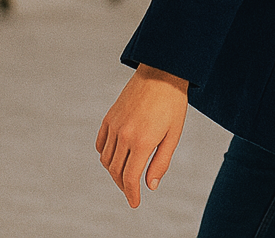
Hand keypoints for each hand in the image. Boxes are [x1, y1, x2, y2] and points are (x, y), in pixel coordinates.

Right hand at [96, 64, 188, 207]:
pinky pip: (100, 144)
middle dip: (123, 186)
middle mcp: (124, 135)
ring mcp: (114, 126)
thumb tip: (150, 186)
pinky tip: (114, 157)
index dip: (132, 194)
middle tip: (132, 190)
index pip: (130, 178)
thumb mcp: (174, 134)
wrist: (162, 72)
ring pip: (106, 160)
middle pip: (116, 172)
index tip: (135, 203)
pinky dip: (104, 155)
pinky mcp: (109, 117)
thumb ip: (161, 162)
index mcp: (142, 141)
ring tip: (125, 174)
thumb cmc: (172, 103)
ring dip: (114, 172)